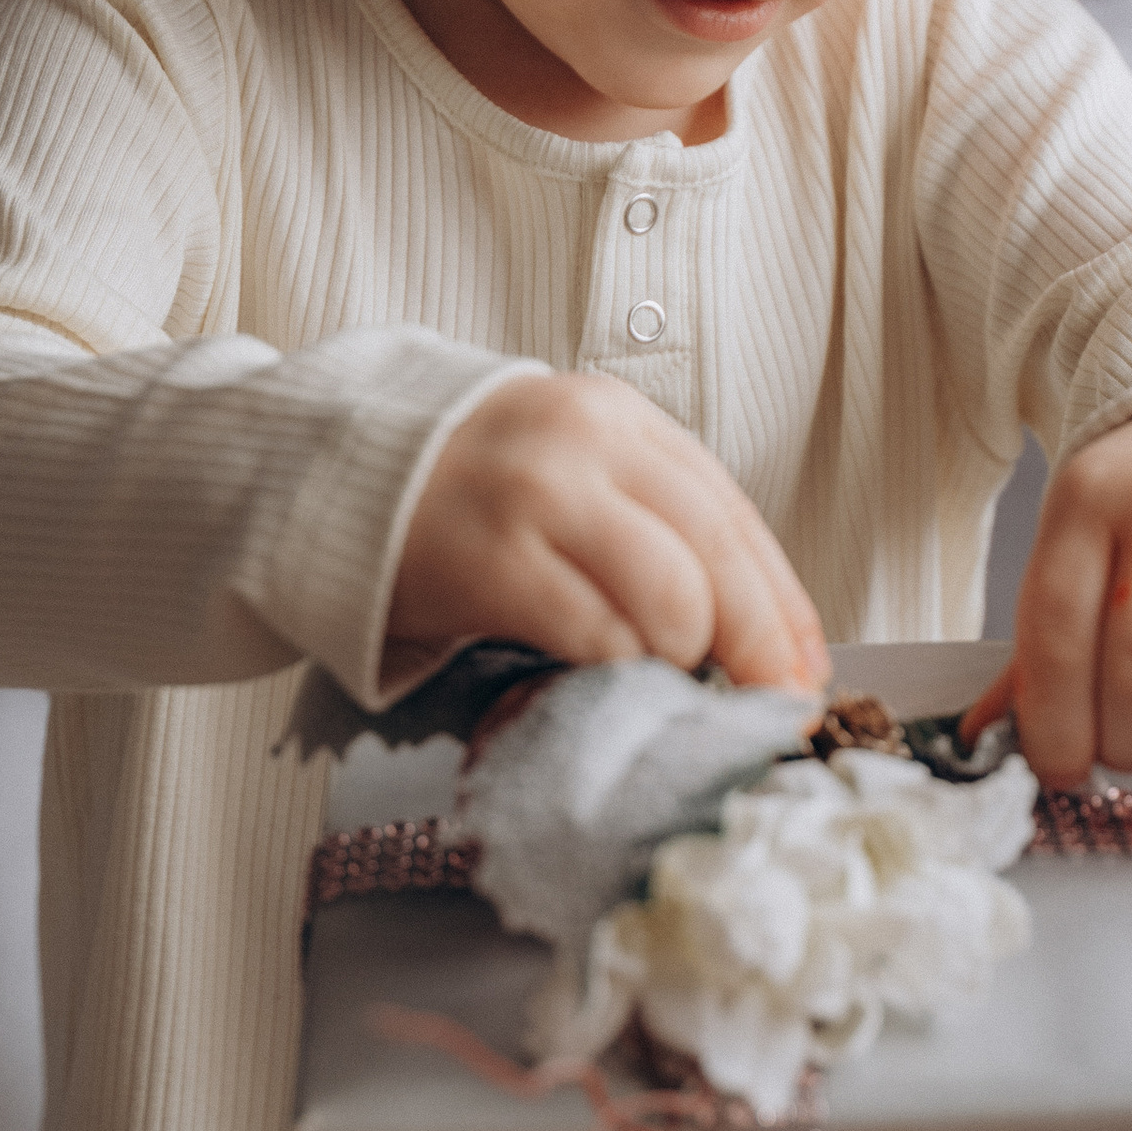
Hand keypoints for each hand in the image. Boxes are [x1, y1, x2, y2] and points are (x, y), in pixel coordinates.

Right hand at [389, 372, 828, 693]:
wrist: (326, 478)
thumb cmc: (456, 495)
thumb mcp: (568, 476)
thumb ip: (646, 526)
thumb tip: (747, 633)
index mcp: (620, 421)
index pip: (734, 517)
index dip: (784, 607)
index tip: (805, 672)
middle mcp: (588, 444)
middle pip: (720, 557)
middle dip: (761, 648)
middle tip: (772, 709)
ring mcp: (538, 495)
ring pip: (674, 595)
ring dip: (682, 657)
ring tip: (660, 681)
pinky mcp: (490, 557)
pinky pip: (596, 633)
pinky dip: (618, 669)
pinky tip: (604, 680)